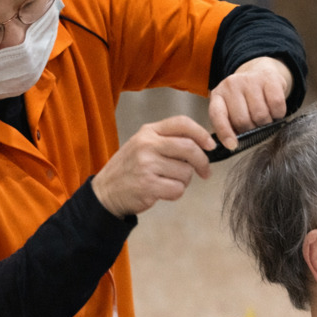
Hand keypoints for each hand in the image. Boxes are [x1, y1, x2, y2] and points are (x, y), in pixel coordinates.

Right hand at [92, 116, 216, 216]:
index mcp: (148, 132)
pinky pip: (177, 189)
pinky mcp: (147, 185)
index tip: (211, 145)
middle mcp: (147, 145)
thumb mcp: (143, 145)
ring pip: (186, 172)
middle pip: (189, 148)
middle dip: (202, 162)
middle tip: (204, 171)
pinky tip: (162, 192)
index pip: (182, 123)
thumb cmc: (129, 169)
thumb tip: (202, 145)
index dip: (201, 134)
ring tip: (167, 181)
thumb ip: (168, 141)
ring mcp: (146, 165)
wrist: (105, 191)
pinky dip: (175, 193)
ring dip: (183, 181)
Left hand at [208, 57, 292, 149]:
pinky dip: (278, 114)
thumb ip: (229, 125)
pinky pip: (277, 105)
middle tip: (255, 127)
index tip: (233, 145)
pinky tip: (274, 111)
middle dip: (251, 130)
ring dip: (266, 123)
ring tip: (264, 119)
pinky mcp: (269, 78)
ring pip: (261, 115)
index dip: (225, 133)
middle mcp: (231, 85)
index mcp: (218, 95)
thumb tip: (234, 144)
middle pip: (243, 120)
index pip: (218, 116)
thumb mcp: (230, 109)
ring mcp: (250, 79)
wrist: (259, 72)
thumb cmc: (244, 98)